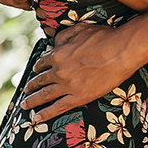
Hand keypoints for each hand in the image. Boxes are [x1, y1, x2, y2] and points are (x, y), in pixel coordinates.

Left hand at [20, 24, 139, 121]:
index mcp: (58, 54)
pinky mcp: (79, 97)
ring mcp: (68, 86)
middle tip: (25, 91)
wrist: (122, 51)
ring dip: (33, 101)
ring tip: (25, 105)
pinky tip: (37, 118)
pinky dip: (45, 114)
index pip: (42, 63)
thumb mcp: (80, 29)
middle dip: (31, 86)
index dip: (38, 68)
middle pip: (40, 81)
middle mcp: (59, 71)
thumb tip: (54, 42)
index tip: (35, 71)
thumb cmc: (105, 37)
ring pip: (45, 96)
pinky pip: (58, 108)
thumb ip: (64, 36)